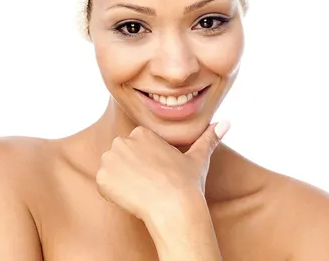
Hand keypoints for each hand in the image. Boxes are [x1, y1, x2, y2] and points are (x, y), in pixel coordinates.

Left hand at [95, 121, 229, 222]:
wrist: (173, 206)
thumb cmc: (186, 183)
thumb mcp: (198, 158)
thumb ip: (209, 138)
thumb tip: (226, 123)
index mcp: (142, 133)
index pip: (136, 148)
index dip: (146, 164)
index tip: (157, 175)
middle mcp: (123, 141)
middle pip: (122, 157)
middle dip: (132, 170)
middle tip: (150, 184)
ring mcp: (110, 159)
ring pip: (111, 170)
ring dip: (121, 181)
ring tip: (142, 190)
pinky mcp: (102, 178)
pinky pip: (103, 185)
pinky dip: (113, 193)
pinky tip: (131, 197)